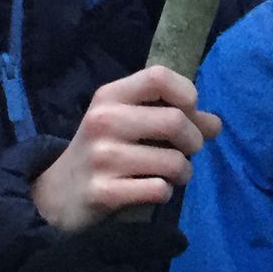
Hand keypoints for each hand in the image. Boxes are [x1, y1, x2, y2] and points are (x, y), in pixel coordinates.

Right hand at [31, 66, 220, 231]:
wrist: (57, 194)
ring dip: (183, 173)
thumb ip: (171, 116)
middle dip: (194, 142)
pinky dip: (165, 193)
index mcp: (110, 97)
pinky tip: (151, 191)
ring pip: (174, 162)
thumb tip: (215, 123)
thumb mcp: (127, 123)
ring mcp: (102, 157)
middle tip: (186, 152)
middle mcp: (104, 121)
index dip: (187, 94)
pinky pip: (159, 190)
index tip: (189, 112)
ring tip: (170, 175)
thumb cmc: (102, 151)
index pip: (159, 77)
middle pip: (176, 121)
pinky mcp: (103, 192)